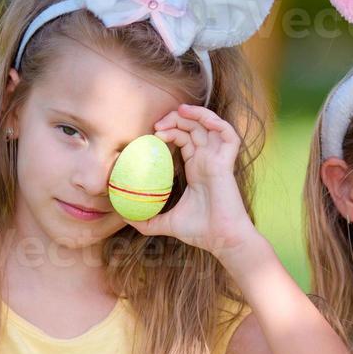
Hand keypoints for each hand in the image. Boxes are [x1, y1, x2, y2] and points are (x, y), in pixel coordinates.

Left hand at [129, 104, 256, 258]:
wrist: (221, 240)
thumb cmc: (200, 231)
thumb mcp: (166, 223)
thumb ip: (146, 221)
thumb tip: (123, 217)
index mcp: (197, 168)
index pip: (185, 138)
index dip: (170, 130)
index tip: (153, 133)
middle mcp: (208, 160)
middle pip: (195, 127)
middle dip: (177, 118)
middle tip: (158, 124)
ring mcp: (218, 160)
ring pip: (210, 125)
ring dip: (195, 114)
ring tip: (177, 113)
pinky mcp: (226, 164)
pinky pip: (229, 135)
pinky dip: (217, 123)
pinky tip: (200, 120)